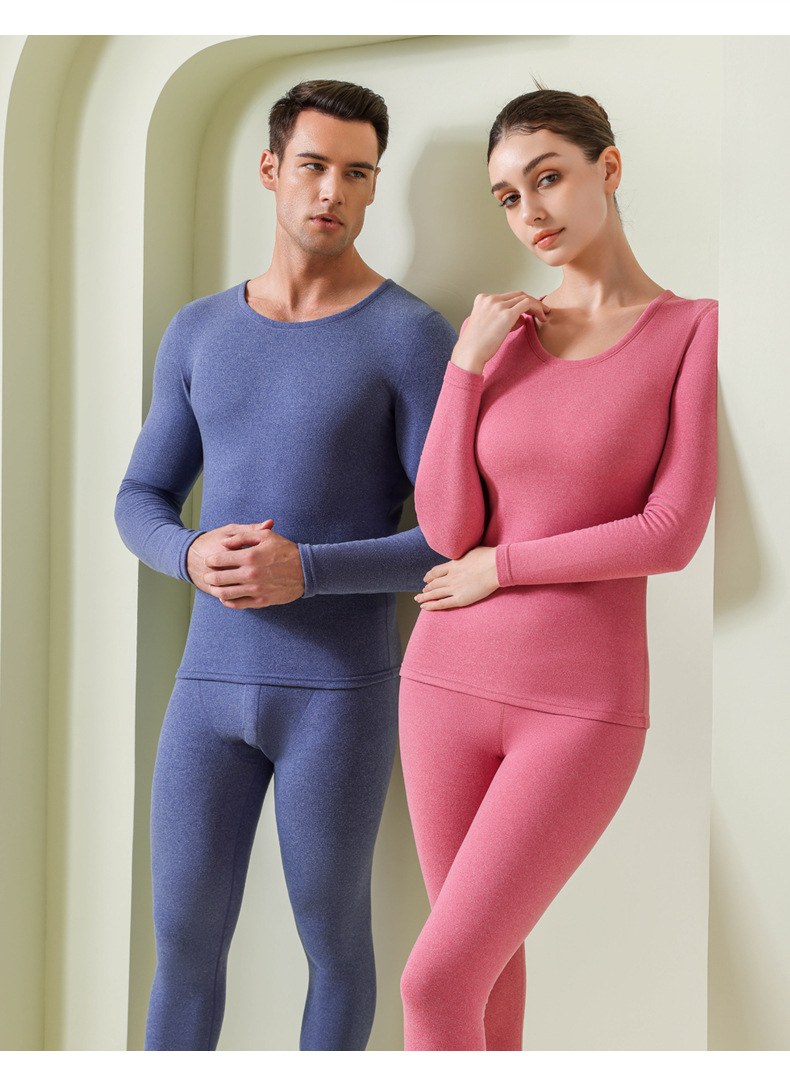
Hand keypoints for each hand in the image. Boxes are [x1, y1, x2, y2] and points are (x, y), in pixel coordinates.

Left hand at [188, 521, 305, 607]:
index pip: (220, 559)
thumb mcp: (266, 536)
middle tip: (206, 575)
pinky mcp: (261, 600)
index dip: (211, 560)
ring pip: (226, 593)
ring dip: (216, 590)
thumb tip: (225, 543)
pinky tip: (225, 598)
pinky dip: (228, 602)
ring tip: (213, 587)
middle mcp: (250, 574)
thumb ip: (243, 537)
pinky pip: (239, 604)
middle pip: (219, 578)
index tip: (208, 561)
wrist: (306, 569)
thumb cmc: (285, 550)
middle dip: (209, 576)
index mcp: (250, 556)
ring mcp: (255, 589)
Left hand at [415, 546, 499, 609]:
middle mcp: (450, 576)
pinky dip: (432, 605)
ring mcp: (454, 588)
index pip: (436, 571)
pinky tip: (424, 607)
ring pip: (434, 593)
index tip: (426, 578)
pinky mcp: (460, 599)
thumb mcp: (472, 551)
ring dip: (425, 597)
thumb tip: (466, 556)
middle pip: (433, 583)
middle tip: (422, 592)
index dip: (430, 576)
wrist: (495, 566)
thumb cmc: (488, 557)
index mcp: (453, 565)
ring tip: (418, 599)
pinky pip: (442, 603)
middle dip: (427, 588)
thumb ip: (465, 556)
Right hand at [451, 292, 549, 374]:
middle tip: (542, 311)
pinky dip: (537, 308)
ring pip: (524, 298)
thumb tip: (520, 318)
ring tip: (544, 315)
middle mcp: (490, 299)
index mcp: (482, 299)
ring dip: (536, 306)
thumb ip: (501, 318)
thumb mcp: (486, 325)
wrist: (469, 353)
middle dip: (531, 302)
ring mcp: (498, 305)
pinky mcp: (506, 315)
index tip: (529, 311)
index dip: (521, 303)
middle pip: (517, 294)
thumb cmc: (477, 345)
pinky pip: (528, 304)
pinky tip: (542, 317)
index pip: (507, 297)